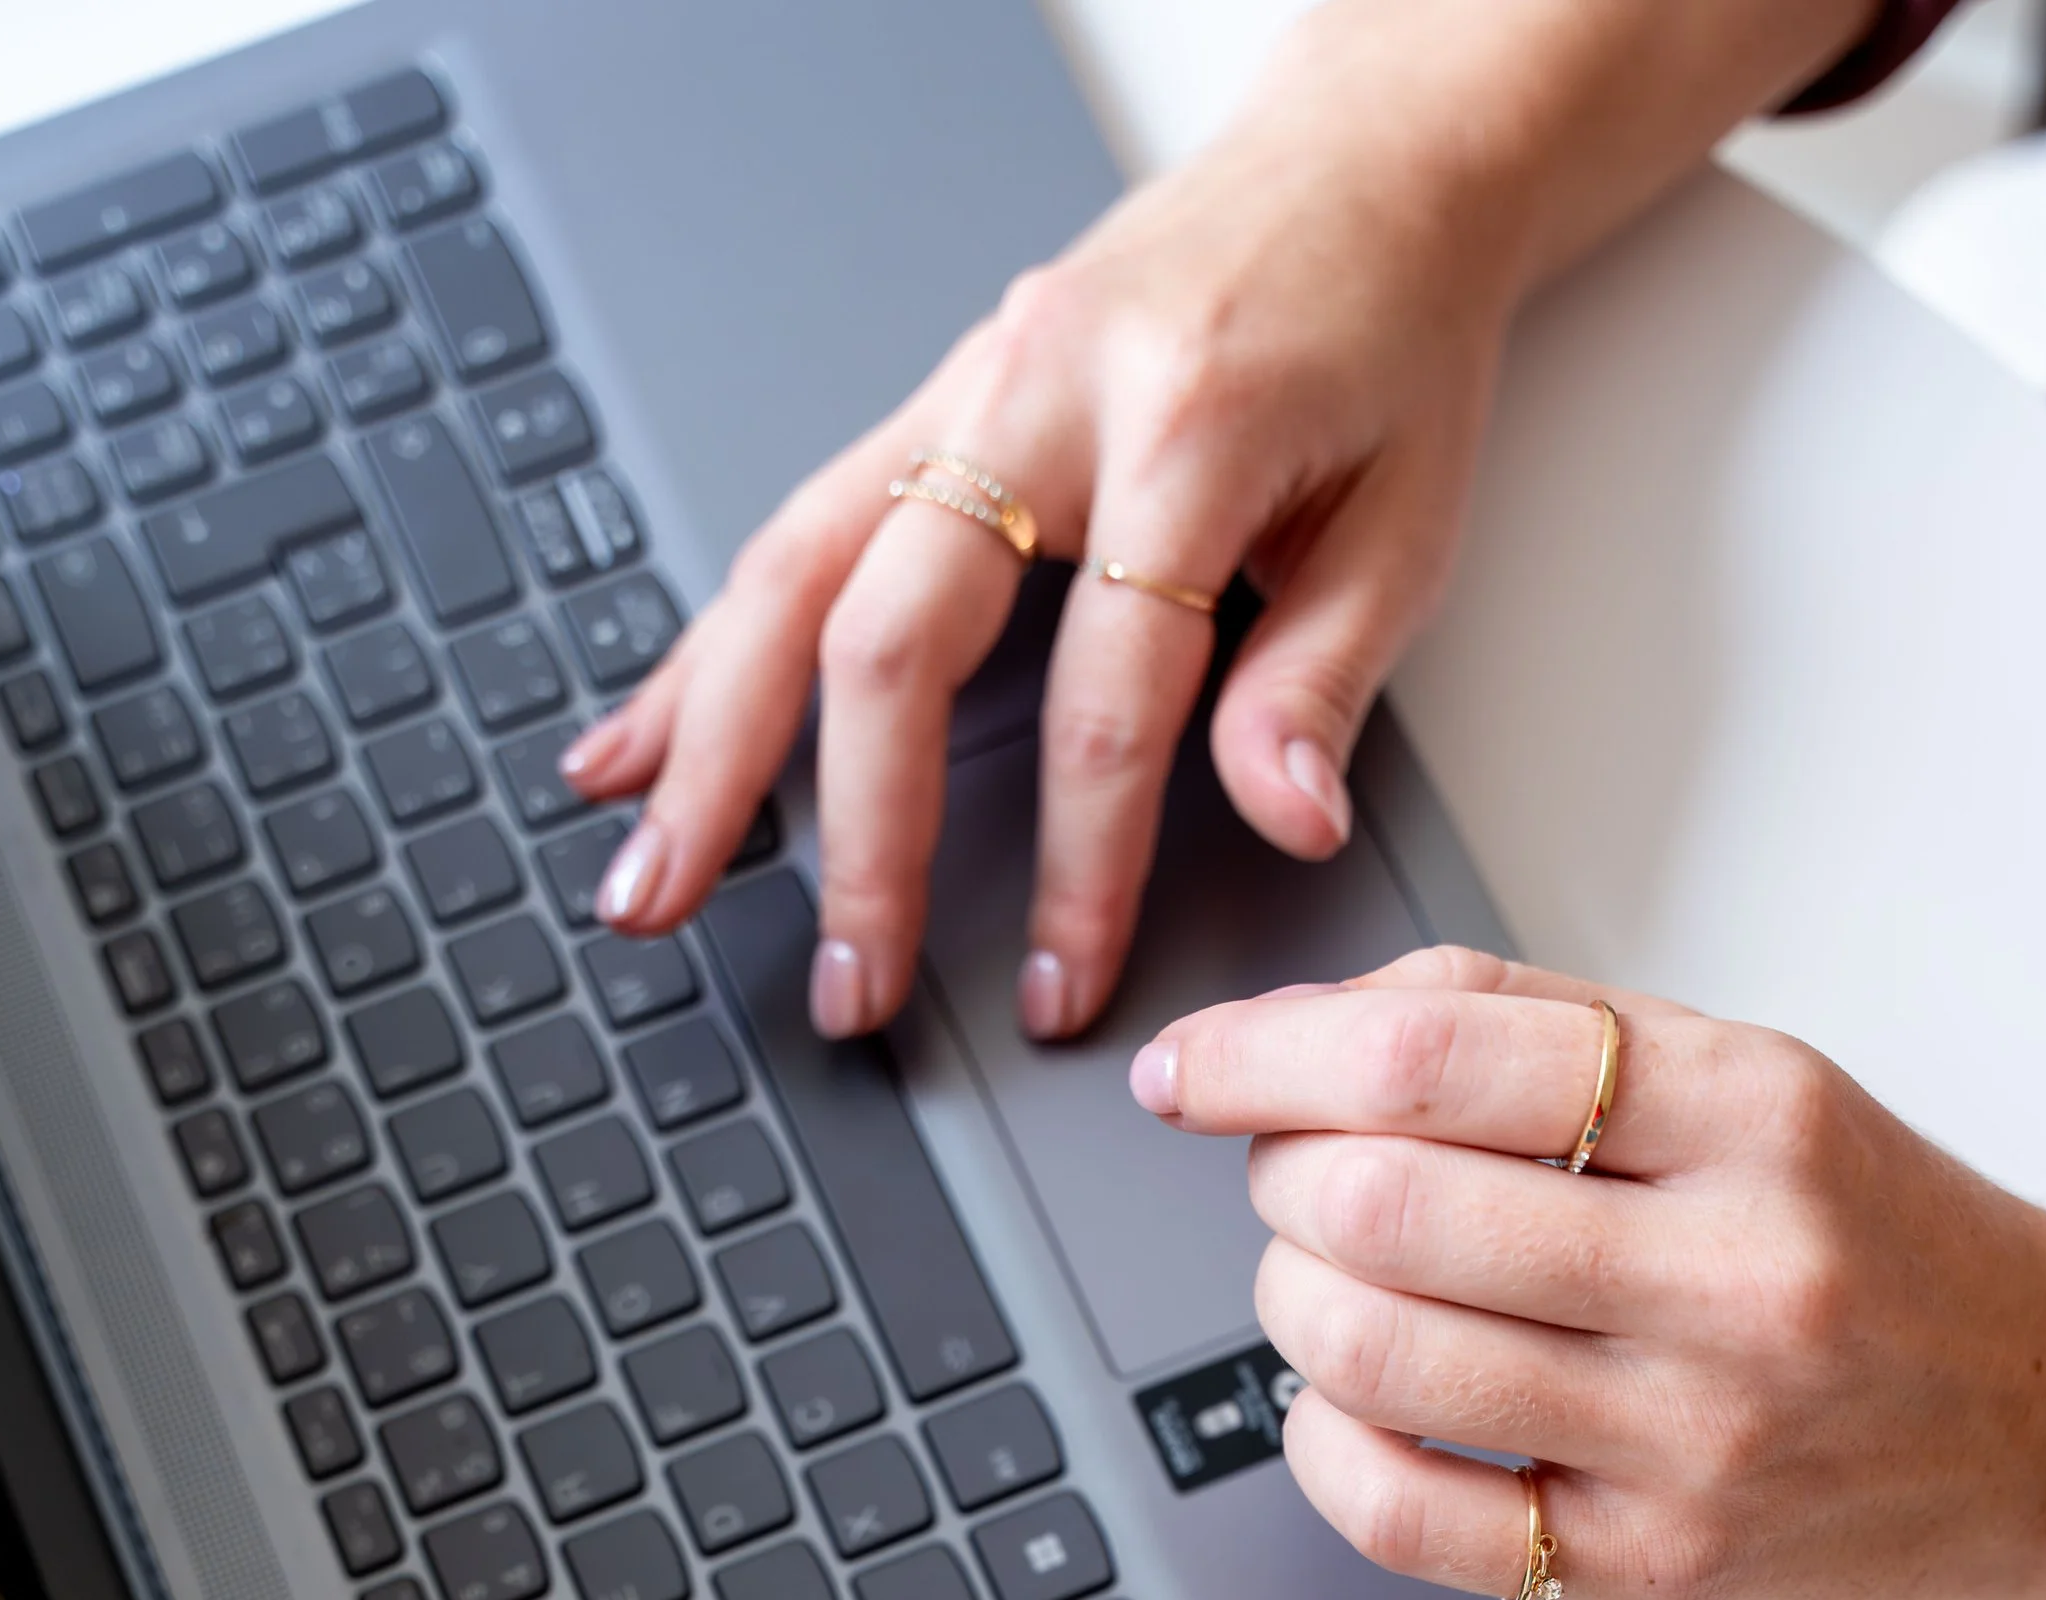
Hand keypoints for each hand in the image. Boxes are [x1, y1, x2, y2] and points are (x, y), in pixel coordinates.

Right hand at [564, 16, 1521, 1043]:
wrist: (1363, 168)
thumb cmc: (1388, 340)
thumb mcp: (1409, 518)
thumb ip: (1328, 679)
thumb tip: (1284, 824)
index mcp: (1186, 421)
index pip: (1110, 686)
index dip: (1082, 861)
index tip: (1062, 982)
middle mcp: (1042, 390)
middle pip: (898, 635)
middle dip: (857, 835)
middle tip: (848, 983)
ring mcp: (963, 390)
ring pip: (796, 576)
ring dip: (711, 748)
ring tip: (656, 884)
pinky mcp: (925, 408)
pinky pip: (791, 537)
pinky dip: (702, 657)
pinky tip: (636, 751)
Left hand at [1130, 948, 2045, 1599]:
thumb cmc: (1871, 1240)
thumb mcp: (1743, 1081)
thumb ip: (1532, 1034)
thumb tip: (1310, 1032)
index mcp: (1747, 1112)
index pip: (1433, 1061)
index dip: (1262, 1058)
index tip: (1192, 1069)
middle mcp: (1729, 1276)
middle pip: (1379, 1208)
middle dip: (1282, 1182)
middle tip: (1294, 1178)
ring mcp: (1691, 1438)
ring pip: (1372, 1356)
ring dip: (1291, 1305)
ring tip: (1330, 1282)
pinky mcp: (1655, 1568)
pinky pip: (1403, 1514)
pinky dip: (1325, 1444)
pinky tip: (1347, 1401)